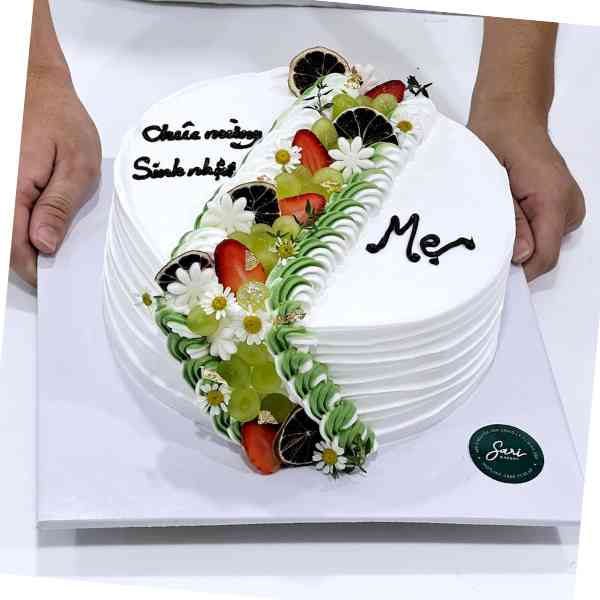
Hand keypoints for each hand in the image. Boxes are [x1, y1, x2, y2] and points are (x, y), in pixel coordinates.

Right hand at [11, 66, 100, 286]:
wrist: (36, 86)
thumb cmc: (61, 121)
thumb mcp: (77, 165)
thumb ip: (59, 207)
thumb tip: (44, 245)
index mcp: (12, 189)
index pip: (13, 247)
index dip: (32, 270)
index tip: (52, 279)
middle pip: (5, 242)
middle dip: (28, 257)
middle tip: (57, 261)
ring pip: (5, 228)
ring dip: (23, 240)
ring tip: (51, 236)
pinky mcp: (0, 183)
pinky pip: (7, 212)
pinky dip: (22, 222)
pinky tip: (40, 220)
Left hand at [468, 106, 584, 280]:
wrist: (510, 114)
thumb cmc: (496, 139)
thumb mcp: (492, 181)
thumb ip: (508, 221)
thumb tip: (520, 257)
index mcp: (553, 199)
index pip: (544, 256)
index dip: (520, 274)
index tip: (492, 279)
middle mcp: (568, 204)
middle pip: (545, 253)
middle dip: (515, 258)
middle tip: (482, 249)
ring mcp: (568, 204)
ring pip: (544, 244)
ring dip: (518, 243)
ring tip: (491, 224)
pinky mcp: (561, 203)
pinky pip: (544, 230)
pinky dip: (524, 232)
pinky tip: (504, 217)